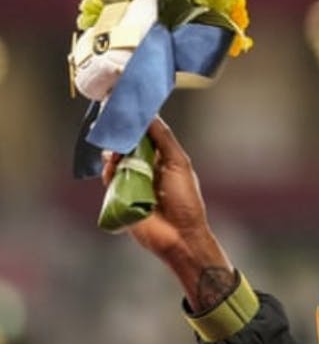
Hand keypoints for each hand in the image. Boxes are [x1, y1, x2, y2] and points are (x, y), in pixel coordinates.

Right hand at [102, 116, 234, 310]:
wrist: (178, 235)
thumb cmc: (184, 199)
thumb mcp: (178, 163)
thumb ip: (164, 139)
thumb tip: (150, 115)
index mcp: (164, 158)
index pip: (147, 135)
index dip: (137, 123)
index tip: (125, 107)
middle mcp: (147, 168)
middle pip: (129, 145)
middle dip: (122, 136)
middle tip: (115, 126)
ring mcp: (133, 182)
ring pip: (116, 160)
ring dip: (115, 153)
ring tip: (116, 150)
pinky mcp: (120, 196)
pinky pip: (109, 179)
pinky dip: (108, 171)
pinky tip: (112, 165)